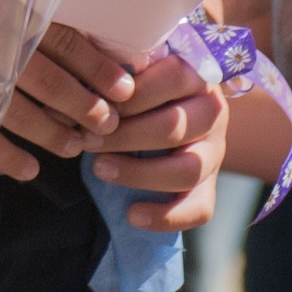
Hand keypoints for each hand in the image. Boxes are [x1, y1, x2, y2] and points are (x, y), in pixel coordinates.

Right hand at [0, 23, 137, 180]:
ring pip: (19, 112)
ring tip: (75, 147)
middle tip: (106, 125)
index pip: (66, 42)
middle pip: (49, 82)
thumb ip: (52, 16)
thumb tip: (109, 46)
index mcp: (12, 9)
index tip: (125, 91)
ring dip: (53, 135)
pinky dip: (8, 157)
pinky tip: (31, 169)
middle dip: (84, 108)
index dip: (98, 69)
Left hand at [86, 54, 229, 231]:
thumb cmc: (143, 89)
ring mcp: (214, 153)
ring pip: (187, 170)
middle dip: (124, 137)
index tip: (97, 106)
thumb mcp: (134, 74)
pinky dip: (165, 216)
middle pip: (174, 128)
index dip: (132, 95)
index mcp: (197, 76)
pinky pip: (199, 209)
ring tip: (99, 169)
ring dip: (138, 174)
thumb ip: (115, 74)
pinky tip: (132, 214)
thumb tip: (76, 91)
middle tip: (87, 140)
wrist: (175, 117)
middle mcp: (212, 113)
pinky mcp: (209, 187)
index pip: (173, 78)